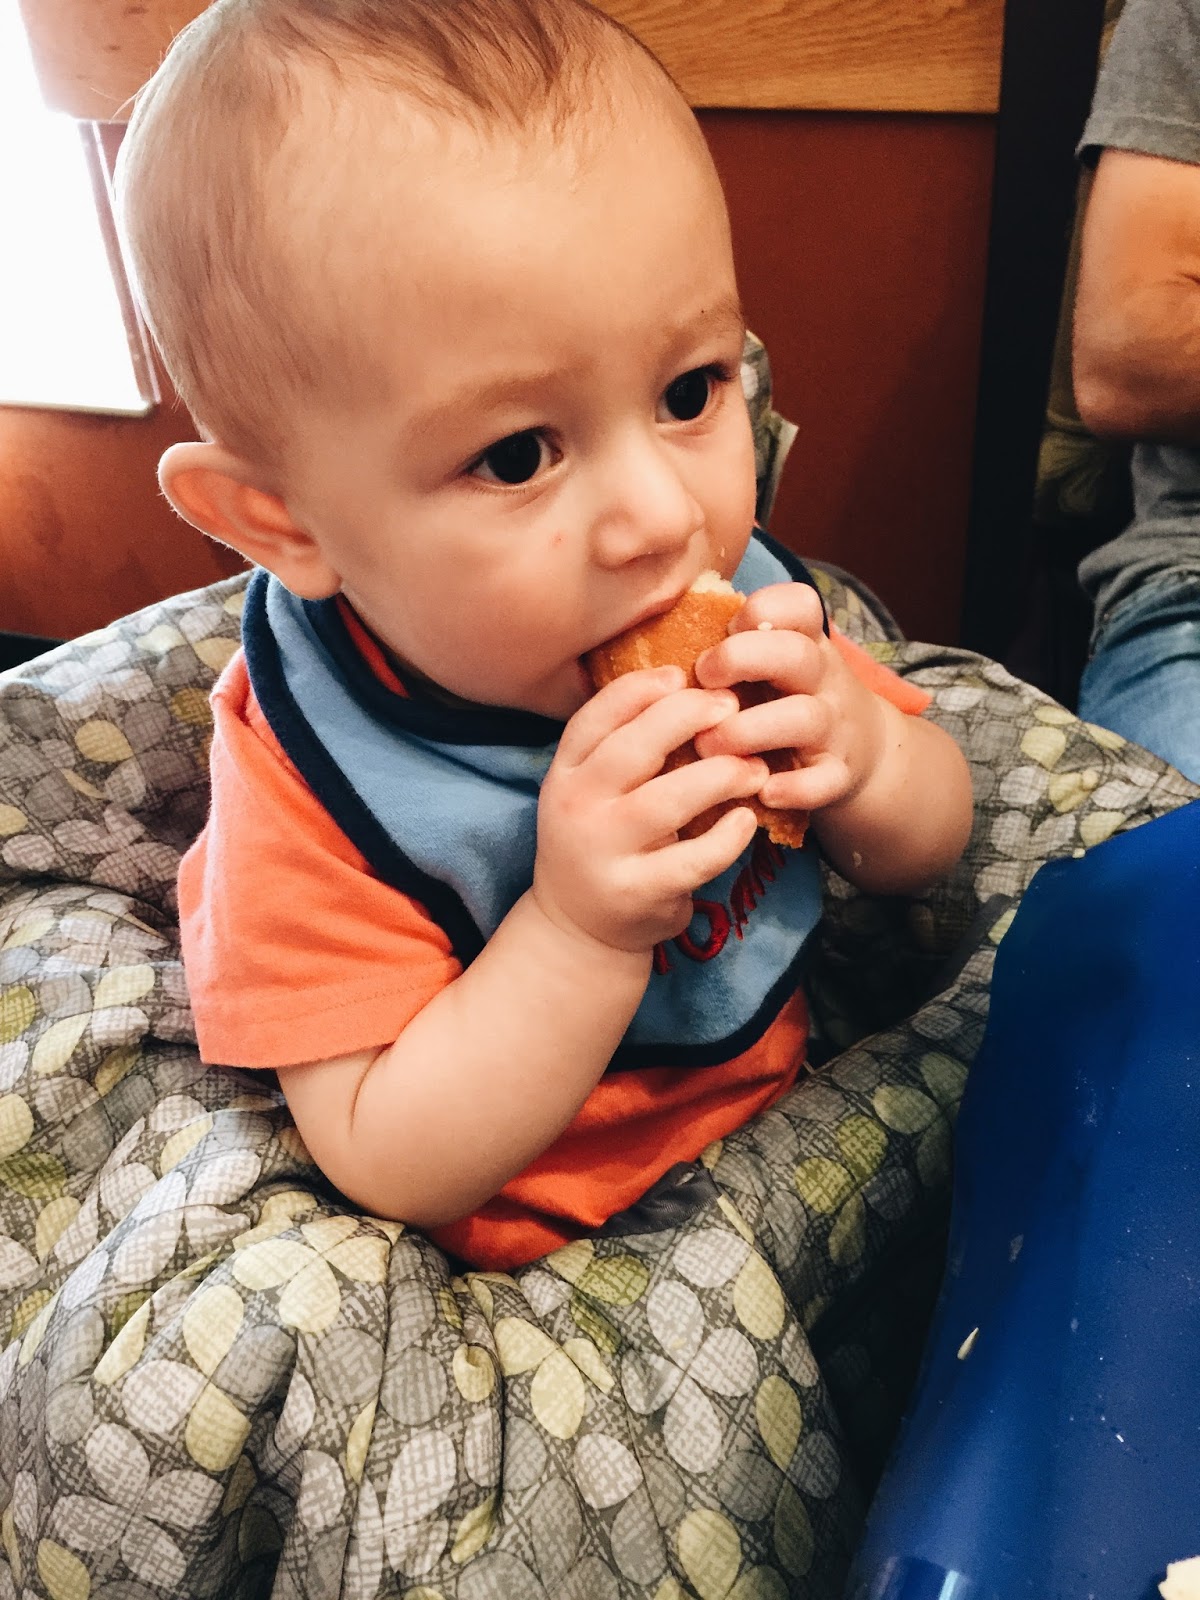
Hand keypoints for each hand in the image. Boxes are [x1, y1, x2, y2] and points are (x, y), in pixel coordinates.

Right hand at [534, 667, 767, 951]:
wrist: (579, 927)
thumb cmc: (601, 839)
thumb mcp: (592, 789)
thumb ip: (623, 744)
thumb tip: (686, 684)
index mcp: (564, 774)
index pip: (596, 716)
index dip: (640, 689)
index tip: (682, 675)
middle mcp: (576, 809)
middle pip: (633, 748)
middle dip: (687, 718)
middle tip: (731, 708)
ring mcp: (604, 853)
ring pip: (667, 801)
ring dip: (720, 775)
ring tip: (754, 767)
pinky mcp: (638, 892)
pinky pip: (693, 859)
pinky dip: (728, 837)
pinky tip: (747, 818)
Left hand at [690, 583, 886, 813]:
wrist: (861, 751)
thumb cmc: (787, 699)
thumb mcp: (774, 664)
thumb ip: (734, 646)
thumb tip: (663, 630)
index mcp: (804, 642)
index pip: (799, 604)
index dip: (760, 609)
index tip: (725, 629)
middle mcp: (822, 678)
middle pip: (794, 654)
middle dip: (740, 659)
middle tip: (702, 679)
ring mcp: (834, 726)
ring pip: (801, 717)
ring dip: (747, 731)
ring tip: (707, 745)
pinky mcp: (838, 773)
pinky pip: (822, 780)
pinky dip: (794, 788)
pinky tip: (761, 791)